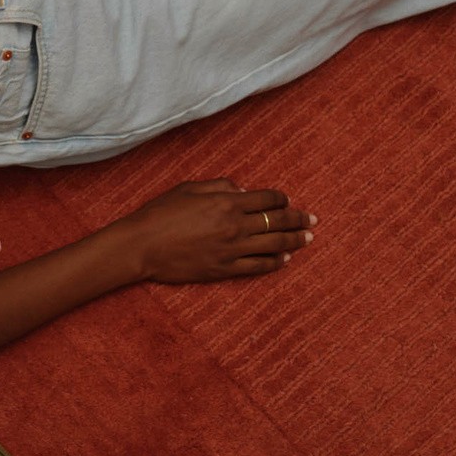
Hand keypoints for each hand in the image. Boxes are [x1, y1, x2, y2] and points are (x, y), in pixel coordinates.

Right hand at [110, 179, 315, 283]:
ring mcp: (233, 250)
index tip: (287, 200)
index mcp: (226, 202)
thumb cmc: (160, 213)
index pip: (266, 199)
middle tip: (312, 219)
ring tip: (307, 238)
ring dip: (294, 241)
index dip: (281, 198)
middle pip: (277, 222)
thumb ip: (218, 185)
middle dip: (298, 219)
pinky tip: (284, 259)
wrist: (143, 246)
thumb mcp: (187, 188)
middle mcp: (235, 226)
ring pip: (274, 244)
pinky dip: (275, 262)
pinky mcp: (226, 269)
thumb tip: (243, 190)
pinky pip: (259, 266)